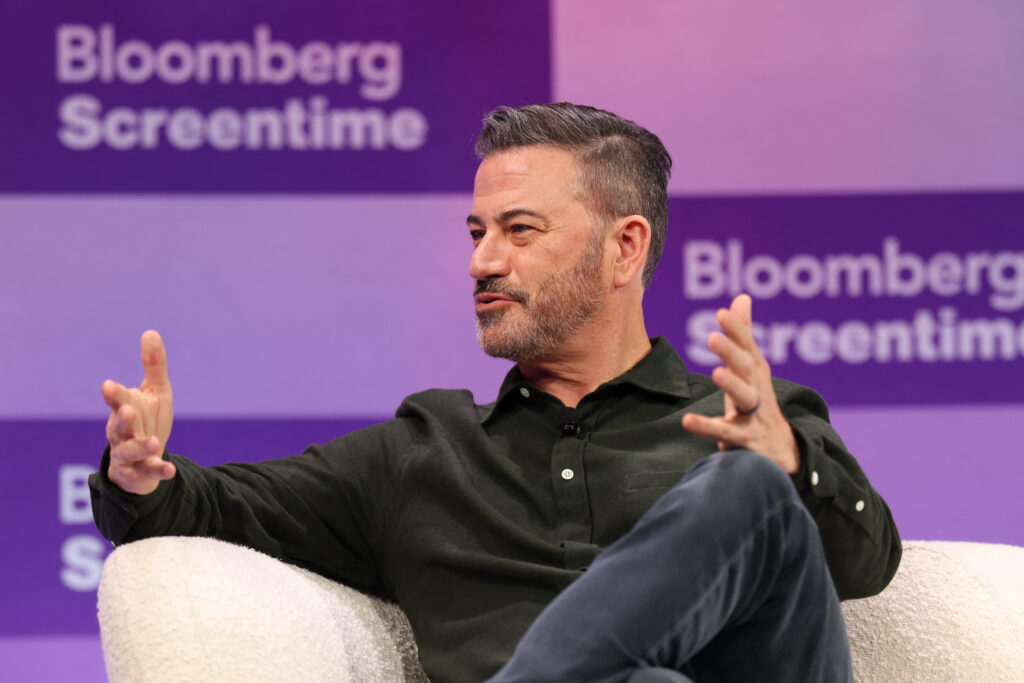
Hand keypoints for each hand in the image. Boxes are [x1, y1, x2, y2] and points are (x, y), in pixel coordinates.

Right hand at [101, 330, 175, 493]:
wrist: (145, 459)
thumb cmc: (148, 420)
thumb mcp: (156, 391)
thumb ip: (153, 365)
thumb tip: (150, 332)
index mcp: (124, 409)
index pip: (117, 400)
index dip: (113, 394)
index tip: (108, 385)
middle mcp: (121, 432)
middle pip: (117, 426)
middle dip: (121, 419)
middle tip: (127, 411)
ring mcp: (127, 454)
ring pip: (129, 451)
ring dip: (140, 446)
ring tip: (154, 442)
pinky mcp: (138, 473)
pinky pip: (147, 473)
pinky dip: (157, 471)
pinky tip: (170, 469)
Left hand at [682, 294, 799, 473]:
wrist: (780, 451)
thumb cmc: (758, 401)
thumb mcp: (751, 368)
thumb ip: (744, 334)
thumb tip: (742, 297)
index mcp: (755, 370)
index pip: (747, 346)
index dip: (736, 330)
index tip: (721, 312)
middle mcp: (757, 388)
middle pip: (746, 368)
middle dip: (732, 351)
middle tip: (712, 336)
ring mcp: (753, 414)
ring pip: (744, 397)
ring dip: (731, 384)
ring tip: (715, 372)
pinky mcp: (745, 438)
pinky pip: (725, 432)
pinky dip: (707, 427)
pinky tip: (687, 420)